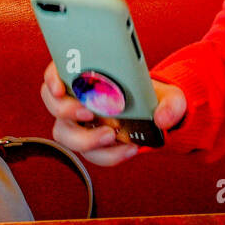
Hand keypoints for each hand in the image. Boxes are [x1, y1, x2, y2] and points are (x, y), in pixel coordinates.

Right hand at [39, 60, 185, 166]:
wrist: (158, 119)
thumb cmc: (155, 99)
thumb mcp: (170, 96)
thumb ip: (171, 104)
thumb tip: (162, 118)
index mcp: (91, 76)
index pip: (58, 70)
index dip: (53, 77)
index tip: (60, 86)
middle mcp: (80, 99)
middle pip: (55, 104)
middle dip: (66, 110)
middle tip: (88, 113)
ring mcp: (82, 124)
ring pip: (66, 134)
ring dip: (85, 138)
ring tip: (111, 136)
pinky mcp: (92, 143)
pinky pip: (91, 153)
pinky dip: (108, 154)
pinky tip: (128, 149)